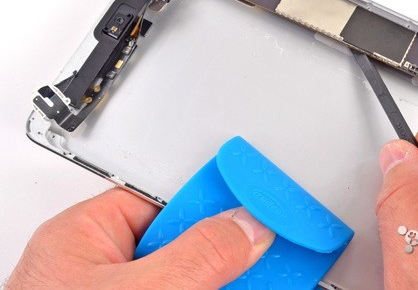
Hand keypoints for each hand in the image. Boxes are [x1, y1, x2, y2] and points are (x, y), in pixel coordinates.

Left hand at [8, 189, 273, 288]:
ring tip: (267, 277)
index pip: (167, 198)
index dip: (216, 198)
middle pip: (185, 242)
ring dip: (229, 277)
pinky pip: (187, 289)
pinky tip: (244, 284)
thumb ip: (196, 255)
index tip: (260, 201)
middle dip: (229, 250)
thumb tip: (246, 227)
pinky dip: (216, 288)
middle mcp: (101, 268)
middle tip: (271, 255)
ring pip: (191, 277)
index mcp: (85, 236)